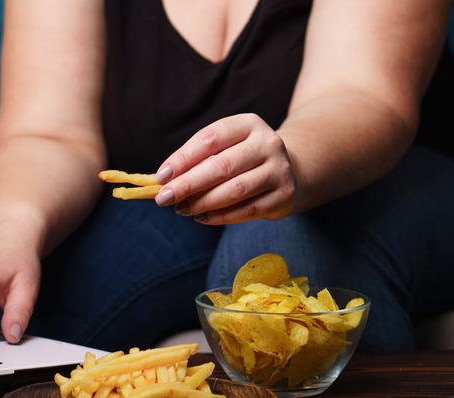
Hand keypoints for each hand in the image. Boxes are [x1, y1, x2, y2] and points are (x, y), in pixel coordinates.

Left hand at [154, 113, 297, 223]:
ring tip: (182, 209)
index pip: (210, 138)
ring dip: (203, 203)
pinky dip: (220, 216)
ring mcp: (279, 169)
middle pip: (221, 166)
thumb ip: (200, 160)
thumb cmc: (245, 159)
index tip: (161, 176)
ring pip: (235, 190)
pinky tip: (202, 217)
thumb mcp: (227, 148)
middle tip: (164, 198)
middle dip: (188, 184)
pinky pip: (247, 210)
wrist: (292, 170)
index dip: (182, 158)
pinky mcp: (284, 195)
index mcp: (249, 124)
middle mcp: (267, 143)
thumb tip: (166, 182)